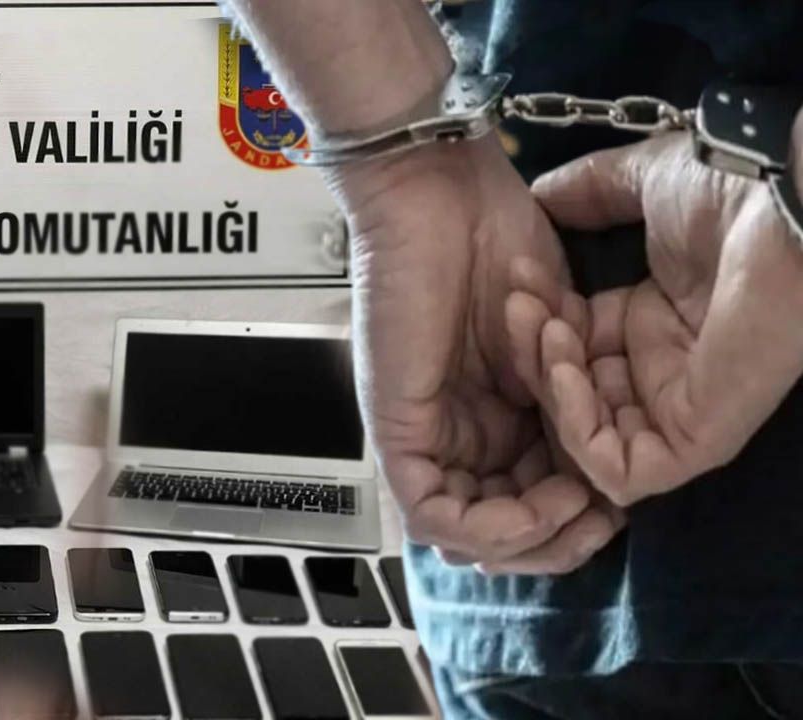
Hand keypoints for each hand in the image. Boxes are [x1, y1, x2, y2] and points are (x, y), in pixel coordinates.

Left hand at [343, 138, 624, 574]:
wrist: (440, 190)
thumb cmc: (493, 239)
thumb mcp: (555, 335)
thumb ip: (568, 397)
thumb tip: (600, 462)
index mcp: (489, 411)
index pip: (527, 495)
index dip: (576, 513)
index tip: (619, 498)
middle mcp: (453, 431)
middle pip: (497, 526)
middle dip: (559, 536)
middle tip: (603, 516)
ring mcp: (420, 433)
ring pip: (465, 532)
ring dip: (532, 536)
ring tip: (577, 503)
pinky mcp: (395, 429)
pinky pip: (433, 511)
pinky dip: (493, 525)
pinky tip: (542, 501)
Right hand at [508, 130, 802, 506]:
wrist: (785, 206)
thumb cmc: (730, 193)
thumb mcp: (643, 181)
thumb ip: (589, 191)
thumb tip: (539, 194)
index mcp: (658, 319)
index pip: (576, 347)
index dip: (539, 320)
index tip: (519, 281)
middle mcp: (667, 368)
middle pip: (573, 392)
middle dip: (532, 353)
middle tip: (519, 306)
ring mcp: (684, 408)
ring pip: (589, 436)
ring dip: (549, 389)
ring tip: (546, 332)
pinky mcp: (700, 438)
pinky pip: (622, 470)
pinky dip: (578, 431)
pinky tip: (565, 370)